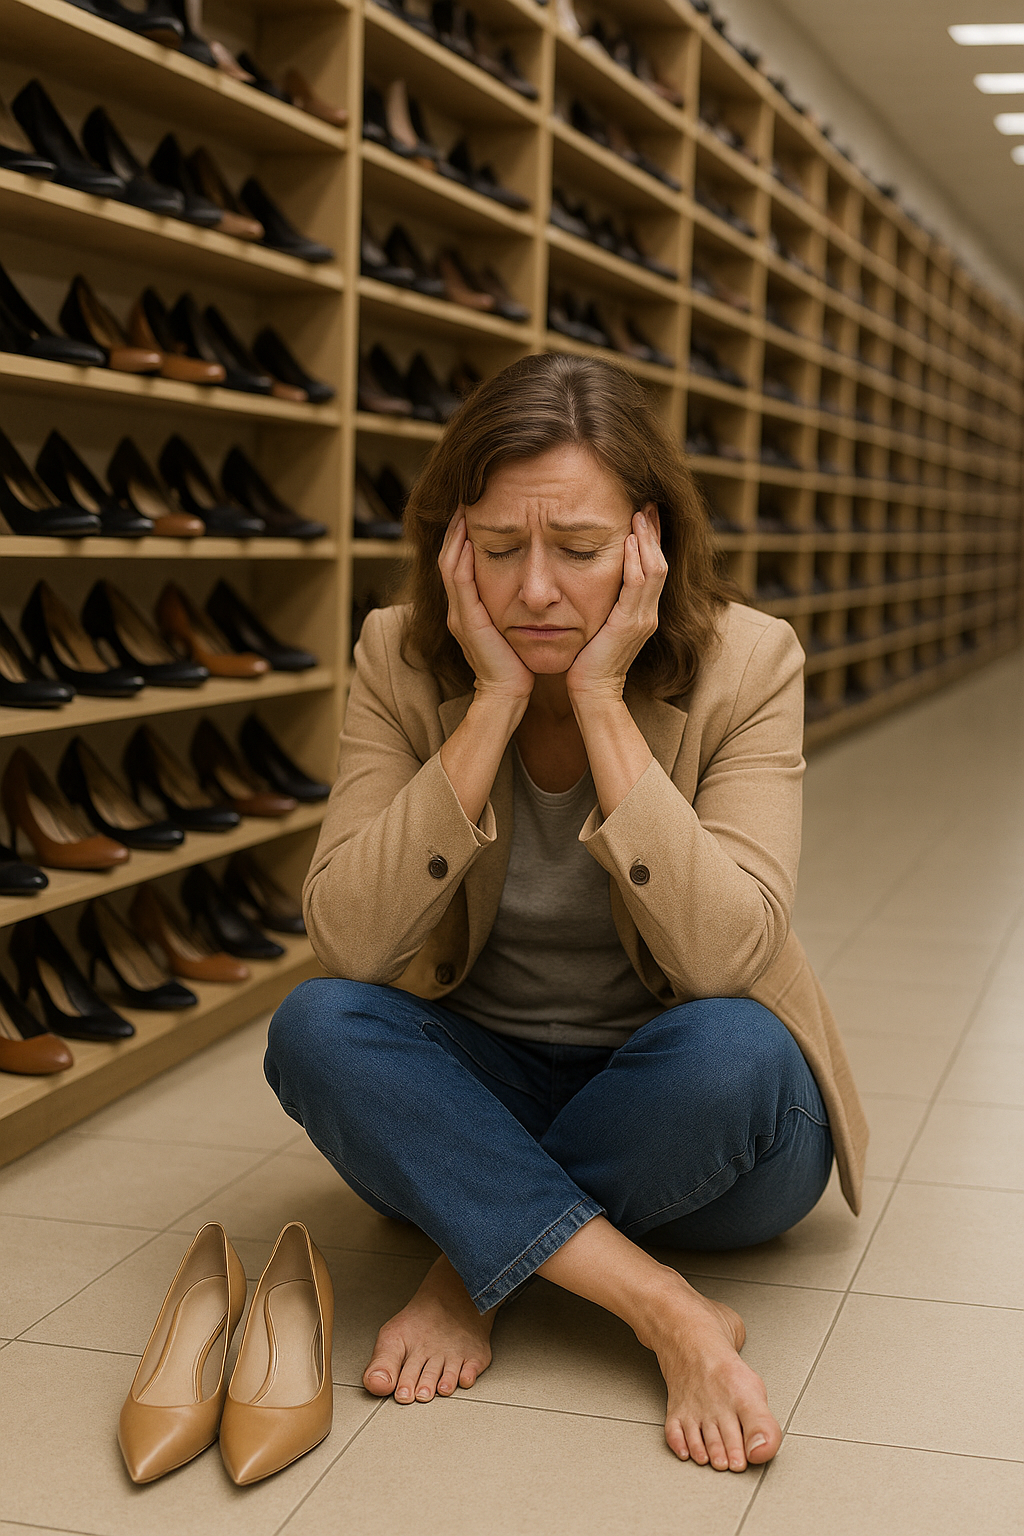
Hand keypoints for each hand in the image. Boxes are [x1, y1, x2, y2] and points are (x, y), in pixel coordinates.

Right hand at [439, 515, 534, 702]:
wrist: (508, 693)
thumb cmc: (516, 663)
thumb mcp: (512, 627)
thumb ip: (512, 605)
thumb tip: (530, 584)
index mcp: (468, 609)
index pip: (458, 562)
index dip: (462, 535)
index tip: (474, 510)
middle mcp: (458, 609)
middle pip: (449, 557)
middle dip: (456, 528)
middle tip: (465, 498)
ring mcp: (458, 614)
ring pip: (450, 564)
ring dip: (456, 535)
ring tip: (464, 509)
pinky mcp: (466, 620)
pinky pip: (459, 581)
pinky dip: (461, 557)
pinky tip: (469, 537)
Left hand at [566, 509, 667, 704]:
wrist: (592, 692)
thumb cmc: (588, 661)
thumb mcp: (600, 625)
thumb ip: (604, 603)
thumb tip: (590, 578)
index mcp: (643, 612)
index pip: (653, 567)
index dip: (651, 540)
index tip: (644, 513)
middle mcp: (648, 613)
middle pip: (659, 562)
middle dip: (653, 532)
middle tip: (647, 503)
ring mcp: (643, 619)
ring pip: (654, 569)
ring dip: (647, 539)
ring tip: (639, 513)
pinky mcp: (630, 624)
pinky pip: (637, 586)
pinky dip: (635, 561)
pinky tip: (629, 541)